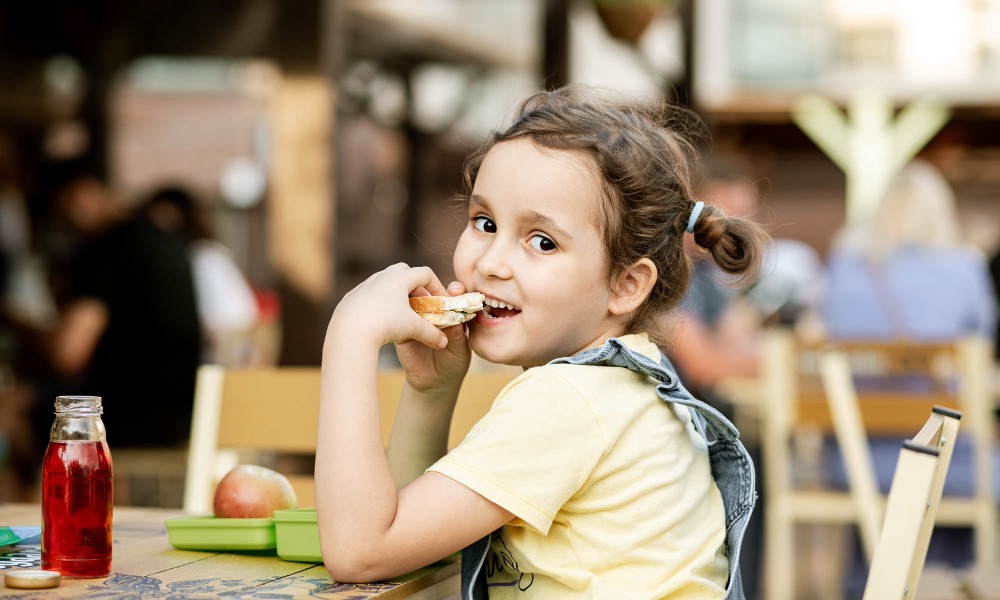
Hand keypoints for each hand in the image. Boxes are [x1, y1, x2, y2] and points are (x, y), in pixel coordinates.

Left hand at [327, 263, 448, 353]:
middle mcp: (381, 277)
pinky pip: (368, 295)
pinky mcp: (351, 297)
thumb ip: (431, 334)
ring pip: (384, 282)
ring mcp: (364, 286)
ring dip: (396, 293)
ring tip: (400, 313)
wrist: (349, 332)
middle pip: (404, 271)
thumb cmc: (385, 325)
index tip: (440, 301)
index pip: (425, 273)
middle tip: (420, 303)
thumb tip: (444, 343)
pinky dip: (378, 302)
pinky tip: (379, 320)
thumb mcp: (413, 329)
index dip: (437, 286)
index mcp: (399, 278)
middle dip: (415, 285)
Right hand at [395, 281, 471, 393]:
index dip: (454, 291)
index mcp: (451, 313)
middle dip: (432, 291)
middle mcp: (433, 312)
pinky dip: (399, 315)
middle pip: (431, 295)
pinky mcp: (400, 329)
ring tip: (418, 300)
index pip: (453, 297)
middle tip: (434, 291)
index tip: (456, 289)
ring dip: (414, 299)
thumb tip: (454, 317)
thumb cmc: (453, 363)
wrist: (433, 383)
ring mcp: (415, 319)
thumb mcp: (460, 349)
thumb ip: (457, 333)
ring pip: (413, 303)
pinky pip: (398, 319)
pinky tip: (401, 313)